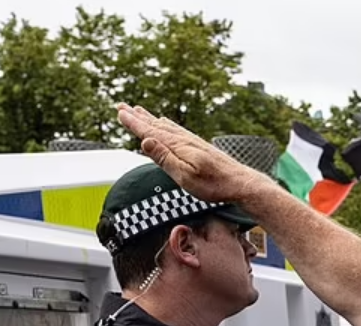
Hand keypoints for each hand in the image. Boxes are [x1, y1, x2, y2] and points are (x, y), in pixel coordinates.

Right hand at [116, 104, 270, 205]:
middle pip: (156, 125)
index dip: (134, 122)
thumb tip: (145, 140)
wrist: (240, 183)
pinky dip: (166, 124)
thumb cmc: (213, 185)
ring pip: (166, 126)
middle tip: (122, 106)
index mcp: (177, 146)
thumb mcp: (185, 176)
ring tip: (140, 111)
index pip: (150, 131)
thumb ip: (165, 158)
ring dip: (151, 118)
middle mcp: (184, 140)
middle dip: (138, 116)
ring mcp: (192, 142)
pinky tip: (166, 123)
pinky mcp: (200, 146)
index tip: (120, 112)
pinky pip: (177, 130)